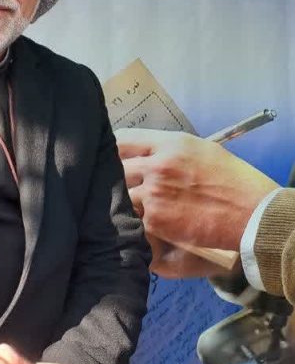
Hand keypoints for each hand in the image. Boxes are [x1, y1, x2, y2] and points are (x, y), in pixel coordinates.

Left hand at [116, 129, 276, 277]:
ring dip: (124, 201)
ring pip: (122, 195)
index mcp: (170, 144)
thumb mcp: (201, 150)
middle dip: (116, 178)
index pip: (123, 140)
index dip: (113, 150)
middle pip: (117, 168)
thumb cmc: (232, 181)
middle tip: (118, 186)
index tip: (111, 157)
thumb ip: (169, 150)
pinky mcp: (156, 220)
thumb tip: (145, 154)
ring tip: (129, 207)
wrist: (252, 213)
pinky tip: (140, 223)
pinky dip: (134, 221)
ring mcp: (154, 193)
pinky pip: (133, 217)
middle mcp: (158, 165)